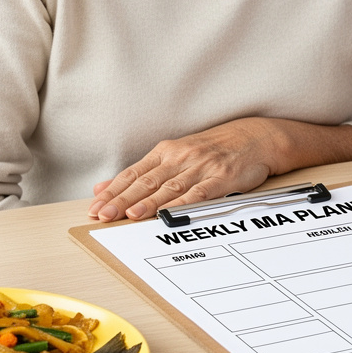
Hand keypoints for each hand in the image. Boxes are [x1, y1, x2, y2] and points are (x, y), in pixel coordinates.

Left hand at [87, 118, 277, 221]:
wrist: (254, 137)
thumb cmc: (214, 148)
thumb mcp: (176, 153)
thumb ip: (142, 172)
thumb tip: (106, 186)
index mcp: (167, 151)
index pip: (134, 173)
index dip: (114, 191)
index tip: (96, 205)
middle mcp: (181, 157)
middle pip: (146, 181)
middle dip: (123, 199)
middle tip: (104, 214)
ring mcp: (201, 167)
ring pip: (169, 188)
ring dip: (149, 202)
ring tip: (130, 215)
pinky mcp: (221, 178)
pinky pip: (200, 192)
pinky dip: (184, 203)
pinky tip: (171, 213)